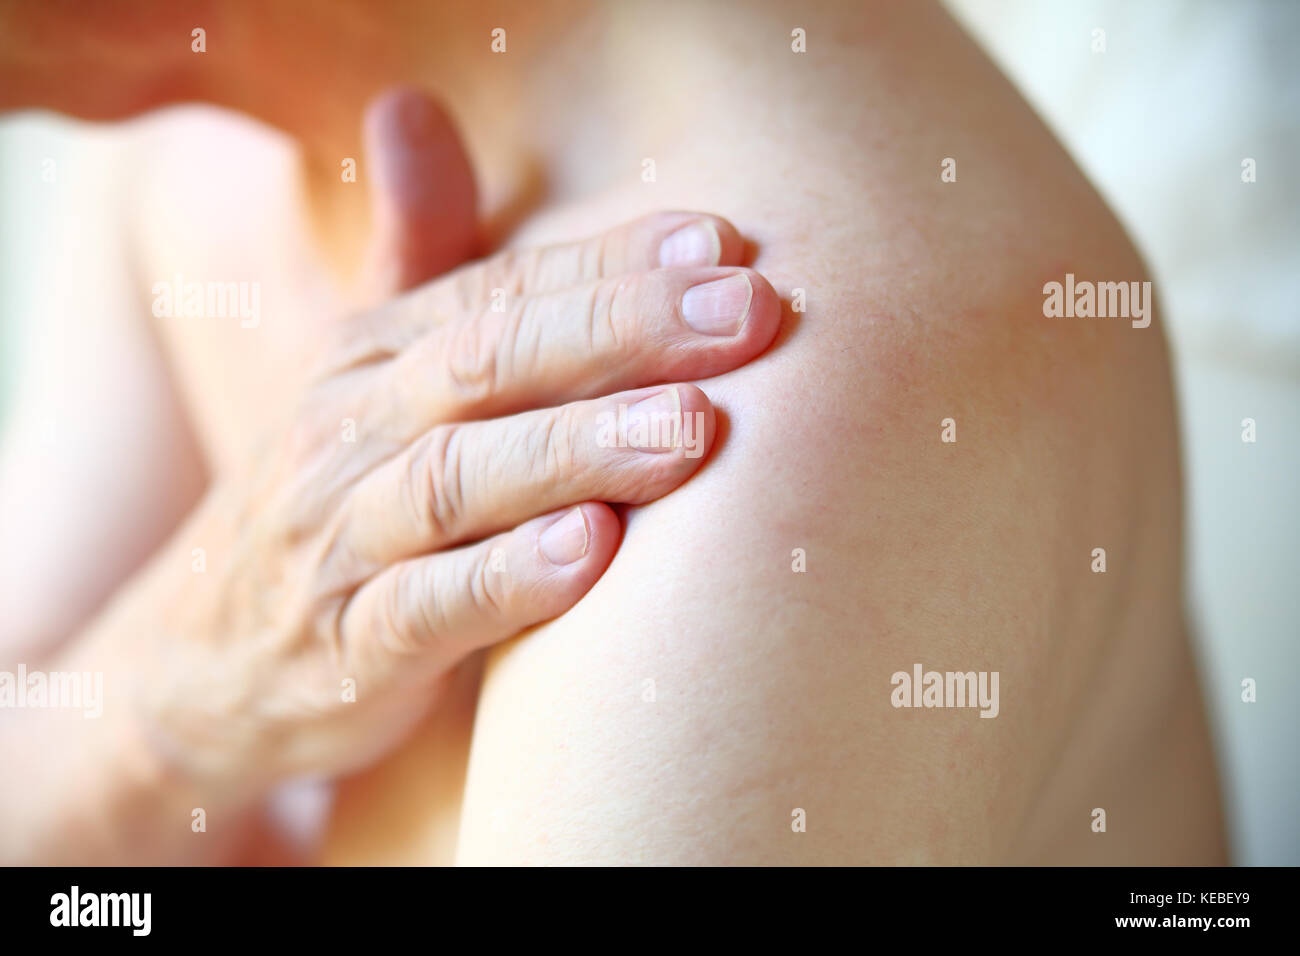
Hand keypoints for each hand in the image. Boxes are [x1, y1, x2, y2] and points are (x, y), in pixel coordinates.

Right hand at [118, 211, 781, 801]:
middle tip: (746, 317)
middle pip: (486, 363)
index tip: (724, 249)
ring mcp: (340, 544)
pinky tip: (592, 552)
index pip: (499, 292)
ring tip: (690, 429)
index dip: (611, 266)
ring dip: (578, 447)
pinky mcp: (346, 653)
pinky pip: (425, 611)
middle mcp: (349, 433)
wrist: (205, 669)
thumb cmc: (330, 509)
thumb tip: (410, 102)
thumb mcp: (364, 378)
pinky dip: (507, 580)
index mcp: (371, 359)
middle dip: (619, 331)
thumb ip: (418, 260)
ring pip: (460, 479)